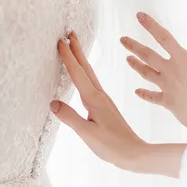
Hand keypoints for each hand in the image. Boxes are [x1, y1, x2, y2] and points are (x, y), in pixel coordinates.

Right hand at [51, 33, 146, 171]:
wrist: (134, 154)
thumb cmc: (112, 146)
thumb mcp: (87, 133)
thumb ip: (70, 117)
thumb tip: (52, 103)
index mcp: (94, 100)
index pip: (78, 74)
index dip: (68, 57)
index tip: (60, 41)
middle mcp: (100, 96)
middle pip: (86, 68)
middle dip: (77, 50)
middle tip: (69, 33)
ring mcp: (103, 100)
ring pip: (90, 74)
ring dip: (81, 59)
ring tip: (75, 47)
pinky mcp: (105, 107)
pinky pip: (92, 84)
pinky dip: (85, 73)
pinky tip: (84, 76)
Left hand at [121, 12, 186, 130]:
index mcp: (183, 60)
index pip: (164, 38)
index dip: (151, 26)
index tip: (139, 16)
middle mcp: (171, 71)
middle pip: (148, 55)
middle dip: (134, 46)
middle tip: (122, 40)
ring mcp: (167, 87)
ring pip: (146, 73)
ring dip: (136, 65)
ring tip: (127, 59)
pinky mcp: (167, 102)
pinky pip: (152, 96)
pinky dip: (144, 94)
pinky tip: (137, 91)